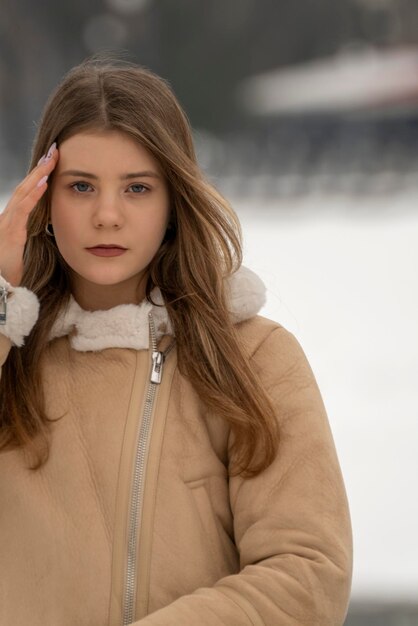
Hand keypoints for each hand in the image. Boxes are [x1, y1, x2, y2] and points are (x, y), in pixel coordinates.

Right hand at [0, 143, 58, 285]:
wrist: (0, 292)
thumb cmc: (16, 277)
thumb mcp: (32, 254)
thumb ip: (41, 240)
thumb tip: (58, 230)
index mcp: (15, 224)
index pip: (29, 195)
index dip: (41, 177)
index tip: (54, 162)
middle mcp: (8, 220)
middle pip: (26, 188)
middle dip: (40, 169)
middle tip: (55, 150)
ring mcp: (6, 226)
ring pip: (23, 194)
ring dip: (38, 175)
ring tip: (52, 159)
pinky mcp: (8, 234)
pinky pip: (22, 211)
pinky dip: (33, 196)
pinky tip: (43, 184)